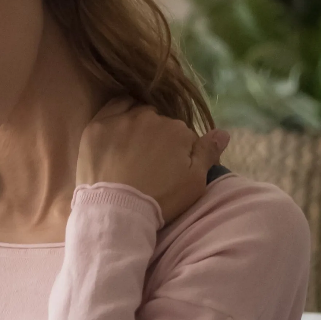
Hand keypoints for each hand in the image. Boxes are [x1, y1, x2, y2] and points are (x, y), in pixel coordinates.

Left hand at [76, 98, 229, 224]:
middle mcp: (151, 117)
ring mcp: (122, 119)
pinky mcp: (97, 126)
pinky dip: (116, 116)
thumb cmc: (160, 200)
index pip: (182, 135)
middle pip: (159, 122)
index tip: (169, 170)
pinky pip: (111, 108)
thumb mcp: (195, 182)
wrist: (117, 211)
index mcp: (178, 130)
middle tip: (148, 163)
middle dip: (157, 137)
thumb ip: (208, 153)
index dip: (178, 152)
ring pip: (136, 113)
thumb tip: (223, 132)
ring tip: (130, 151)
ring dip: (137, 126)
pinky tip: (115, 131)